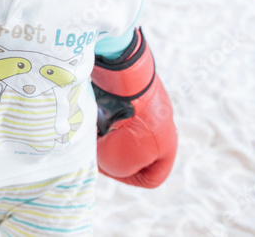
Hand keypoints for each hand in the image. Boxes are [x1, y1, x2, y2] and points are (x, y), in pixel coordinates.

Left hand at [92, 28, 177, 187]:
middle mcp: (158, 127)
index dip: (125, 178)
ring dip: (100, 133)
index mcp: (166, 146)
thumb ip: (114, 168)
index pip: (150, 178)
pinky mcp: (127, 93)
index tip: (106, 165)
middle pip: (131, 153)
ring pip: (118, 132)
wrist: (122, 76)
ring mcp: (143, 108)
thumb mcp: (119, 161)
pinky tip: (88, 112)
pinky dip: (97, 114)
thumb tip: (102, 152)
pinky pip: (111, 111)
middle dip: (108, 152)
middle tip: (93, 146)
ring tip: (89, 128)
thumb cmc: (124, 122)